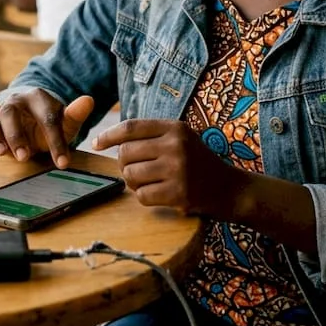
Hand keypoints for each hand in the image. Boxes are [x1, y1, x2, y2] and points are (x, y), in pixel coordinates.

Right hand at [0, 91, 94, 168]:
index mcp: (38, 98)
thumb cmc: (46, 121)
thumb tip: (89, 100)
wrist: (26, 114)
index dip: (55, 140)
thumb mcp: (63, 121)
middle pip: (9, 111)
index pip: (46, 117)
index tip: (61, 163)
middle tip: (23, 157)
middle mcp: (15, 100)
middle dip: (15, 135)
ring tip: (0, 154)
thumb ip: (74, 114)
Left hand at [93, 119, 242, 216]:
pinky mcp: (178, 193)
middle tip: (137, 171)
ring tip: (149, 183)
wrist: (229, 188)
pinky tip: (159, 194)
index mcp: (174, 128)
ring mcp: (178, 169)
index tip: (96, 143)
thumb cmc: (197, 162)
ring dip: (134, 183)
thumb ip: (152, 135)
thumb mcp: (181, 138)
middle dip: (125, 165)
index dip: (109, 135)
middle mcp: (176, 145)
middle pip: (126, 153)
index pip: (131, 127)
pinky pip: (142, 196)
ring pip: (130, 175)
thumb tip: (114, 140)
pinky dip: (144, 197)